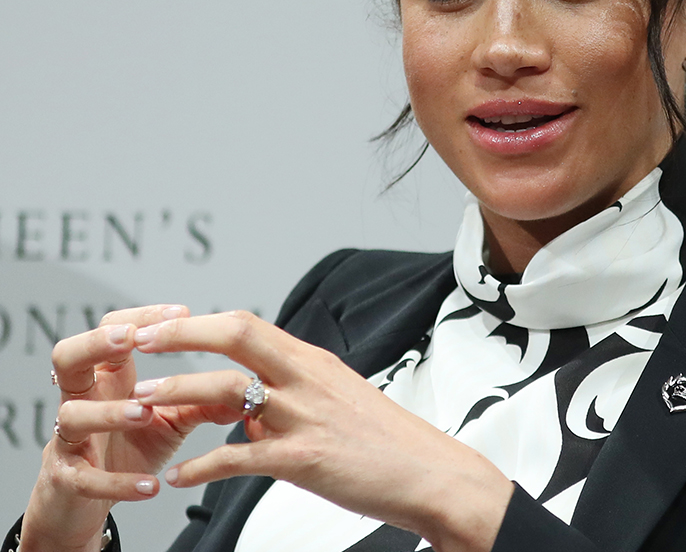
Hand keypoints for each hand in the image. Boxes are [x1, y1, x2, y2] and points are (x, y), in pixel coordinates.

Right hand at [21, 305, 239, 551]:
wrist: (89, 504)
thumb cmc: (129, 449)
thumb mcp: (170, 420)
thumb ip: (202, 400)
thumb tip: (249, 387)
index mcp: (110, 377)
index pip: (113, 329)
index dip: (141, 316)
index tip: (181, 312)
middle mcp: (84, 399)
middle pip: (67, 357)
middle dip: (95, 343)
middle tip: (130, 340)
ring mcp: (70, 439)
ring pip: (73, 415)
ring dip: (109, 412)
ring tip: (144, 413)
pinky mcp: (66, 481)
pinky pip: (84, 478)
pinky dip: (117, 481)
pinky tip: (150, 486)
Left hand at [131, 310, 513, 551]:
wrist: (431, 473)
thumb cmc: (387, 442)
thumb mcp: (338, 402)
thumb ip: (291, 399)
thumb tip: (249, 416)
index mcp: (313, 361)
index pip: (247, 325)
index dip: (197, 323)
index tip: (160, 326)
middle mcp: (307, 378)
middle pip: (235, 335)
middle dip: (179, 334)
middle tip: (137, 341)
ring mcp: (305, 415)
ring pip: (227, 392)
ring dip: (176, 395)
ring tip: (142, 404)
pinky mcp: (306, 457)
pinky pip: (240, 458)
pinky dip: (203, 468)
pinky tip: (181, 478)